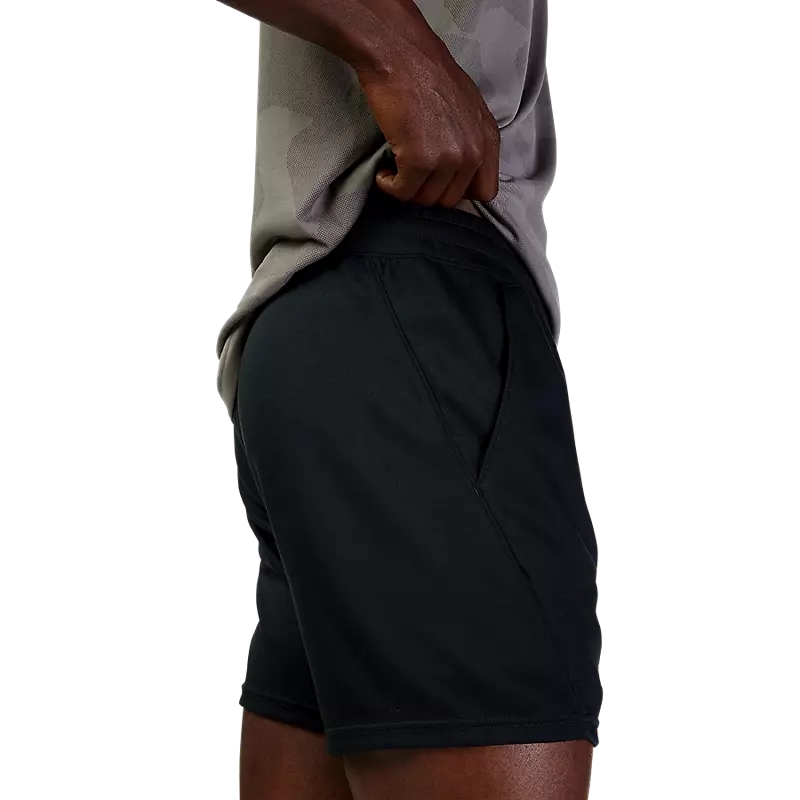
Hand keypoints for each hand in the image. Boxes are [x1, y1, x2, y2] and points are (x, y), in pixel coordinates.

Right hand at [356, 43, 500, 207]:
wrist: (401, 54)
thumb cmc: (428, 73)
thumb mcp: (468, 107)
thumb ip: (471, 140)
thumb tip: (460, 171)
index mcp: (487, 139)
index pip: (485, 191)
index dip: (460, 192)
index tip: (441, 182)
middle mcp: (472, 152)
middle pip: (450, 199)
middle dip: (427, 190)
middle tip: (411, 175)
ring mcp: (447, 159)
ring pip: (426, 199)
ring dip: (407, 189)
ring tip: (396, 170)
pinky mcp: (418, 161)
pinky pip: (403, 192)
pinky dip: (389, 186)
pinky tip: (385, 173)